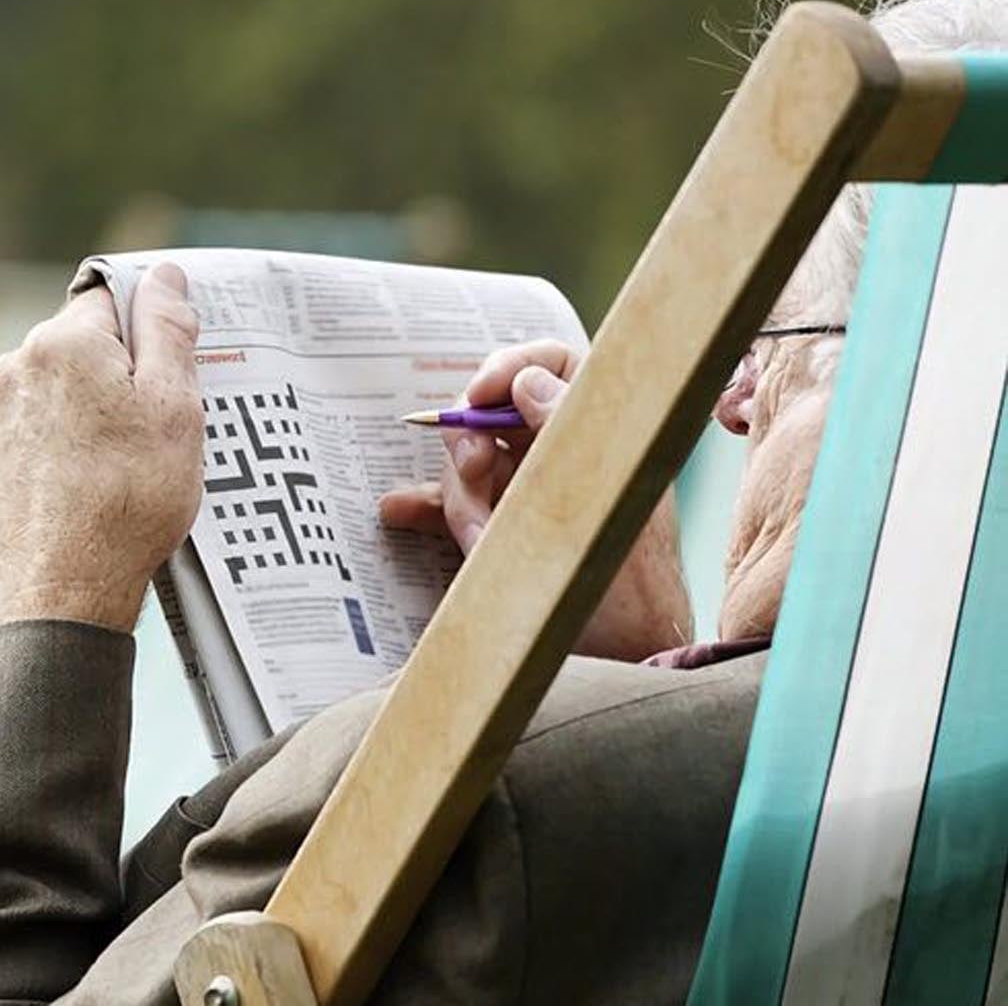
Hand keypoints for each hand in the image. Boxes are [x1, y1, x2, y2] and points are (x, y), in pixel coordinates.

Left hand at [0, 264, 204, 631]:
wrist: (69, 585)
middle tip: (163, 422)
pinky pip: (48, 419)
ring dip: (101, 406)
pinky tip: (102, 477)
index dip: (154, 327)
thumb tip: (164, 277)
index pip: (116, 296)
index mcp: (63, 341)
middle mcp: (19, 363)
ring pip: (69, 382)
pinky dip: (75, 437)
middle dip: (128, 369)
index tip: (177, 368)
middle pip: (90, 339)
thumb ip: (168, 330)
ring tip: (133, 459)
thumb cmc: (130, 499)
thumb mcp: (174, 405)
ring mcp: (1, 407)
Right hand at [378, 339, 693, 659]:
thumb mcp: (598, 501)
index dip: (510, 367)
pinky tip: (398, 511)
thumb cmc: (628, 590)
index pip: (556, 364)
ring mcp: (531, 493)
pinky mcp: (504, 530)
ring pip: (471, 467)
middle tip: (475, 474)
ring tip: (480, 546)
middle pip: (495, 416)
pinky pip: (455, 506)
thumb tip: (529, 380)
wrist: (623, 661)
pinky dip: (427, 508)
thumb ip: (564, 434)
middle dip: (473, 446)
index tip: (478, 393)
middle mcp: (566, 454)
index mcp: (604, 434)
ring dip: (460, 502)